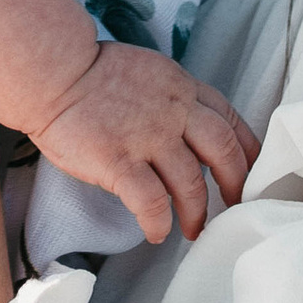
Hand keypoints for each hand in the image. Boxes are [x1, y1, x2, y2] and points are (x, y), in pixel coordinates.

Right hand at [28, 40, 258, 246]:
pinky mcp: (119, 161)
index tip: (252, 173)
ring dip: (197, 212)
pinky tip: (156, 233)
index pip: (229, 120)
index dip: (247, 150)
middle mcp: (173, 111)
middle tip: (234, 207)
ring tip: (192, 229)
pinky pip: (152, 203)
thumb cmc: (89, 72)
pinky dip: (159, 223)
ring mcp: (147, 136)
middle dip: (236, 185)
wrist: (51, 69)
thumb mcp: (147, 70)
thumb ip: (171, 98)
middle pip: (223, 152)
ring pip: (191, 183)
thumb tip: (186, 131)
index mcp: (181, 86)